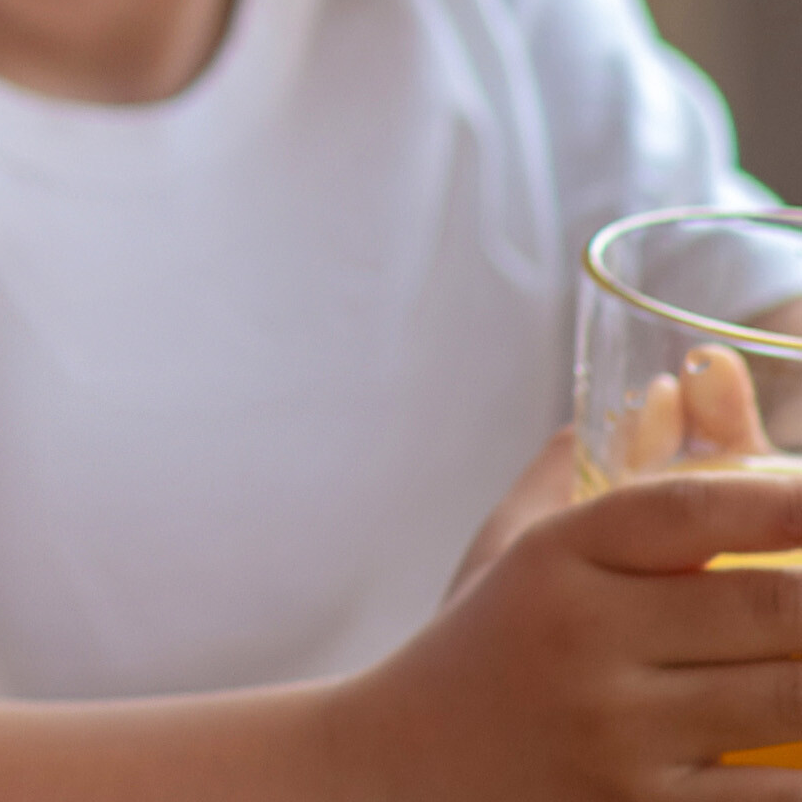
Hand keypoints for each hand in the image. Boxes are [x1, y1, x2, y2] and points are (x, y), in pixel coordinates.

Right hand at [335, 459, 801, 799]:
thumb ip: (566, 482)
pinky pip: (769, 795)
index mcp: (556, 558)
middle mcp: (587, 637)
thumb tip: (657, 399)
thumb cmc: (469, 653)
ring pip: (789, 700)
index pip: (686, 510)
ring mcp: (619, 733)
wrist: (397, 772)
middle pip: (769, 604)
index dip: (781, 501)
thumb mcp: (499, 555)